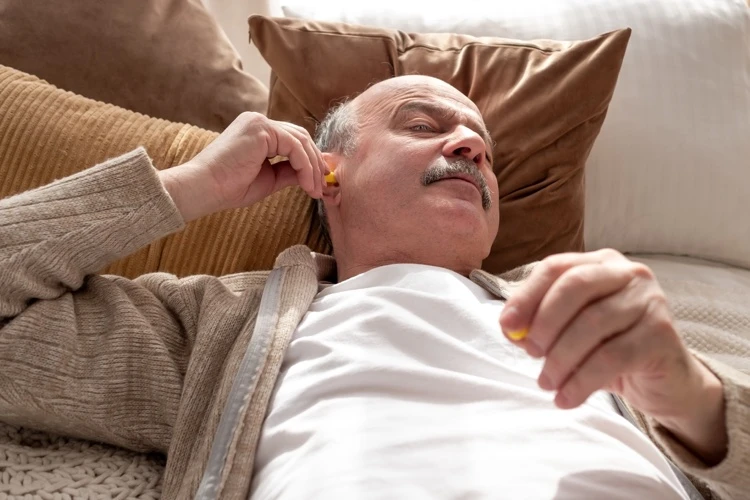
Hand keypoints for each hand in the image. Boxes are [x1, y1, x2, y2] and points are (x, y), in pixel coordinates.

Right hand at [160, 112, 327, 221]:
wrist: (203, 189)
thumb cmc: (228, 188)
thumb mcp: (267, 179)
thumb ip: (288, 172)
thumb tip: (309, 173)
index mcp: (256, 132)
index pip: (292, 140)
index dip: (309, 161)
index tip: (318, 184)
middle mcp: (258, 122)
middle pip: (300, 137)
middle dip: (316, 163)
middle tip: (323, 187)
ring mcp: (259, 122)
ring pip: (300, 141)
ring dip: (313, 167)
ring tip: (316, 190)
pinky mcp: (261, 129)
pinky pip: (295, 146)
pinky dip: (305, 166)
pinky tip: (307, 184)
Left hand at [499, 249, 726, 462]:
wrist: (664, 382)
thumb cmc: (608, 349)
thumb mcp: (568, 333)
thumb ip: (537, 325)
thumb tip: (509, 326)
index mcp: (600, 263)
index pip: (556, 267)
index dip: (527, 295)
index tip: (507, 325)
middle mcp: (629, 273)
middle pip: (575, 286)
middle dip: (545, 322)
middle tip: (530, 353)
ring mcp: (650, 301)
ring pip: (592, 324)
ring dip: (561, 359)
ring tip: (546, 383)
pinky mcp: (662, 334)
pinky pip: (612, 357)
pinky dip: (581, 381)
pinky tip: (565, 398)